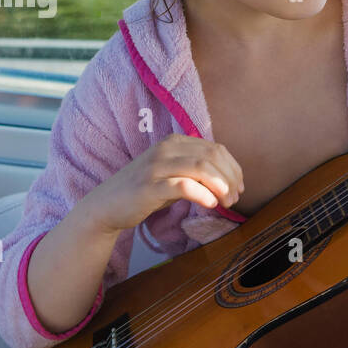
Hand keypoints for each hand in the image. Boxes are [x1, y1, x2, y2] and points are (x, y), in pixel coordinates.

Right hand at [80, 132, 244, 234]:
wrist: (107, 206)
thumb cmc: (145, 191)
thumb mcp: (174, 174)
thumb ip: (197, 171)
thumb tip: (230, 181)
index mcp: (174, 141)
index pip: (215, 149)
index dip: (233, 168)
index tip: (240, 187)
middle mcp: (166, 149)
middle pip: (212, 157)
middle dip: (230, 178)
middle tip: (235, 198)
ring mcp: (156, 166)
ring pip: (201, 168)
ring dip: (220, 186)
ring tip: (226, 202)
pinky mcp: (149, 186)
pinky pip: (183, 186)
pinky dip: (202, 194)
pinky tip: (211, 204)